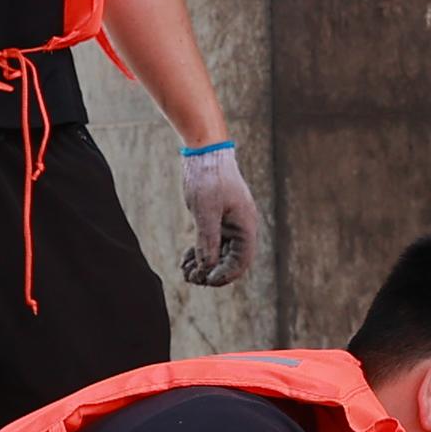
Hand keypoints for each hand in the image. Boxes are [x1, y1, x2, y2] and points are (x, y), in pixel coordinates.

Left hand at [177, 141, 259, 286]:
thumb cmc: (208, 177)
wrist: (204, 151)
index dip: (225, 275)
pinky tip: (186, 259)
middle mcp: (240, 227)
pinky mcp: (218, 219)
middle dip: (211, 271)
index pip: (241, 262)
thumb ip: (207, 241)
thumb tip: (206, 267)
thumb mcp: (205, 211)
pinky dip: (200, 253)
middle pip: (230, 261)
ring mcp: (230, 223)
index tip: (205, 280)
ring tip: (185, 270)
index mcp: (245, 226)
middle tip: (190, 278)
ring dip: (204, 265)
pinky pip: (212, 243)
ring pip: (219, 254)